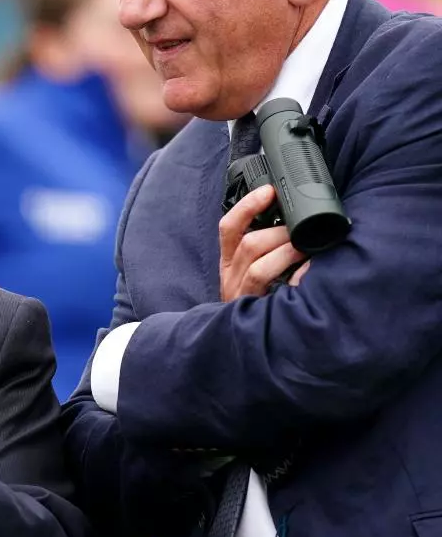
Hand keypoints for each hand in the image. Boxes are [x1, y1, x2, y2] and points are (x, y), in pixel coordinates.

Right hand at [219, 185, 309, 300]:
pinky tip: (306, 271)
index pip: (229, 227)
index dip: (248, 206)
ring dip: (286, 249)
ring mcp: (239, 292)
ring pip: (257, 260)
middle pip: (248, 242)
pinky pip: (263, 280)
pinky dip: (288, 270)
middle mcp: (230, 275)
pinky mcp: (250, 305)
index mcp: (230, 261)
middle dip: (279, 232)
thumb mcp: (259, 272)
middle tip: (303, 231)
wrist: (256, 345)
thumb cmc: (265, 301)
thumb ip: (270, 250)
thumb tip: (299, 225)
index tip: (269, 191)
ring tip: (307, 248)